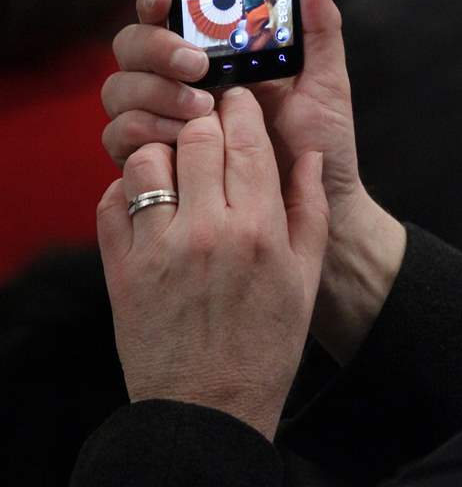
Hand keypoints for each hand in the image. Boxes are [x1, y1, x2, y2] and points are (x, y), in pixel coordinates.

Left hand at [96, 88, 326, 439]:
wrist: (210, 404)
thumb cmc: (266, 342)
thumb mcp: (304, 276)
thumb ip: (309, 210)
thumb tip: (308, 155)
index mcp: (260, 229)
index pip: (247, 141)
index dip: (242, 109)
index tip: (239, 98)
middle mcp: (208, 230)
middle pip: (196, 138)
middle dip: (203, 118)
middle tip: (207, 120)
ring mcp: (159, 249)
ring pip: (146, 162)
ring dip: (162, 152)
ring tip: (175, 163)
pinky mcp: (122, 270)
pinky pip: (111, 204)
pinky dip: (125, 191)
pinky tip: (147, 200)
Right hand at [102, 0, 404, 363]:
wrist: (320, 208)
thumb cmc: (322, 144)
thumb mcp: (325, 80)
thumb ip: (318, 24)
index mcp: (217, 57)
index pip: (169, 15)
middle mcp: (181, 84)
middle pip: (132, 47)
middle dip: (157, 49)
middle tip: (198, 67)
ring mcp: (163, 121)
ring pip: (120, 89)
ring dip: (154, 93)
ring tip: (201, 111)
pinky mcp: (154, 163)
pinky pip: (121, 139)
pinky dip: (144, 133)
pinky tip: (176, 140)